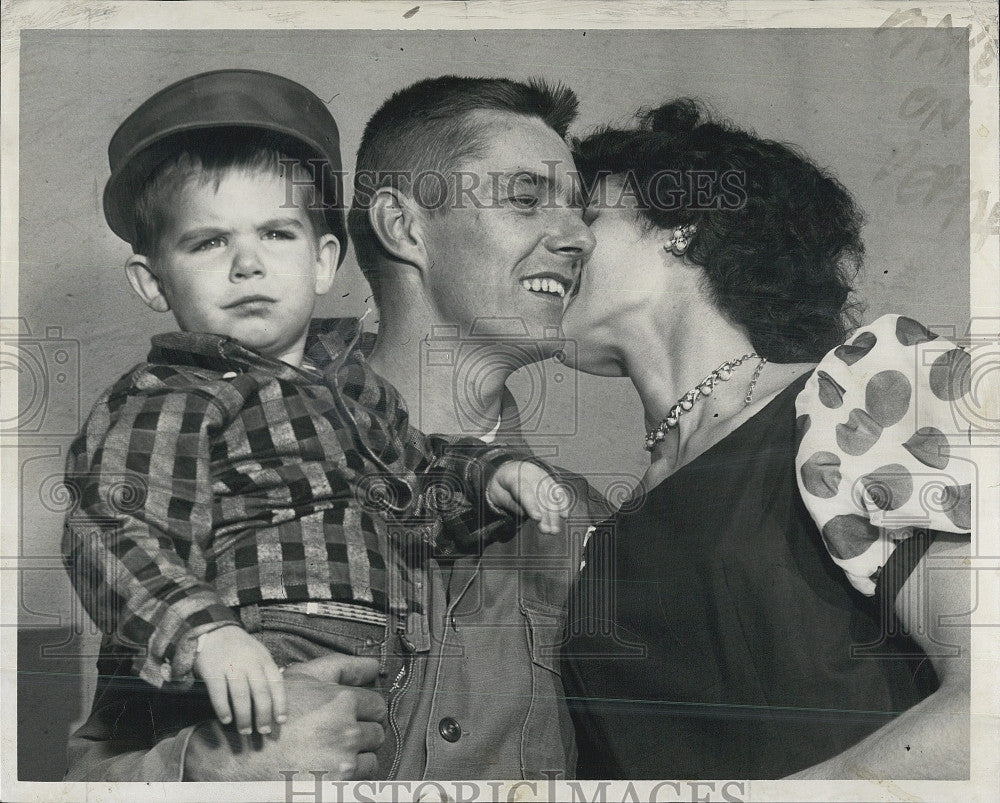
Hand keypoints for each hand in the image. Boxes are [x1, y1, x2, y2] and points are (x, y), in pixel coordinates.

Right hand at [184, 654, 385, 780]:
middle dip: (363, 735)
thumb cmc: (273, 714)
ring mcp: (342, 763)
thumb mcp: (304, 680)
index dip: (367, 711)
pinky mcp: (336, 787)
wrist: (239, 756)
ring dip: (358, 758)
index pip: (378, 706)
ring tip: (333, 755)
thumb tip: (374, 666)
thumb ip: (342, 668)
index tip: (356, 716)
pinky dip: (350, 778)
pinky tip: (330, 770)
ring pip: (371, 760)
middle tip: (340, 737)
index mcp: (341, 702)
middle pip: (377, 733)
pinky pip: (360, 783)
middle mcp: (346, 732)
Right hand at [193, 625, 285, 735]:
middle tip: (263, 732)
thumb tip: (278, 700)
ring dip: (244, 716)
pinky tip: (227, 720)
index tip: (281, 721)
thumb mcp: (259, 654)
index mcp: (264, 660)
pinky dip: (223, 708)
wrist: (214, 631)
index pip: (276, 683)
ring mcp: (231, 666)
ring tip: (245, 731)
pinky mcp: (213, 670)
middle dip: (263, 715)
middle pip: (260, 692)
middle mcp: (250, 663)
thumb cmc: (241, 649)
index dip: (280, 703)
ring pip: (241, 695)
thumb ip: (267, 673)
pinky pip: (219, 692)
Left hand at [486, 460, 570, 533]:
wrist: (506, 469)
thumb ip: (509, 503)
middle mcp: (530, 473)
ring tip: (555, 530)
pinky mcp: (548, 479)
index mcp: (513, 476)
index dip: (531, 505)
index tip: (537, 518)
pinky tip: (565, 515)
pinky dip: (563, 502)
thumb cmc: (500, 485)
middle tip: (547, 531)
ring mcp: (541, 474)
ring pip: (551, 494)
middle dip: (545, 514)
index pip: (524, 491)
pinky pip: (557, 490)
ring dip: (555, 513)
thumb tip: (524, 514)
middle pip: (540, 495)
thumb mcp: (497, 494)